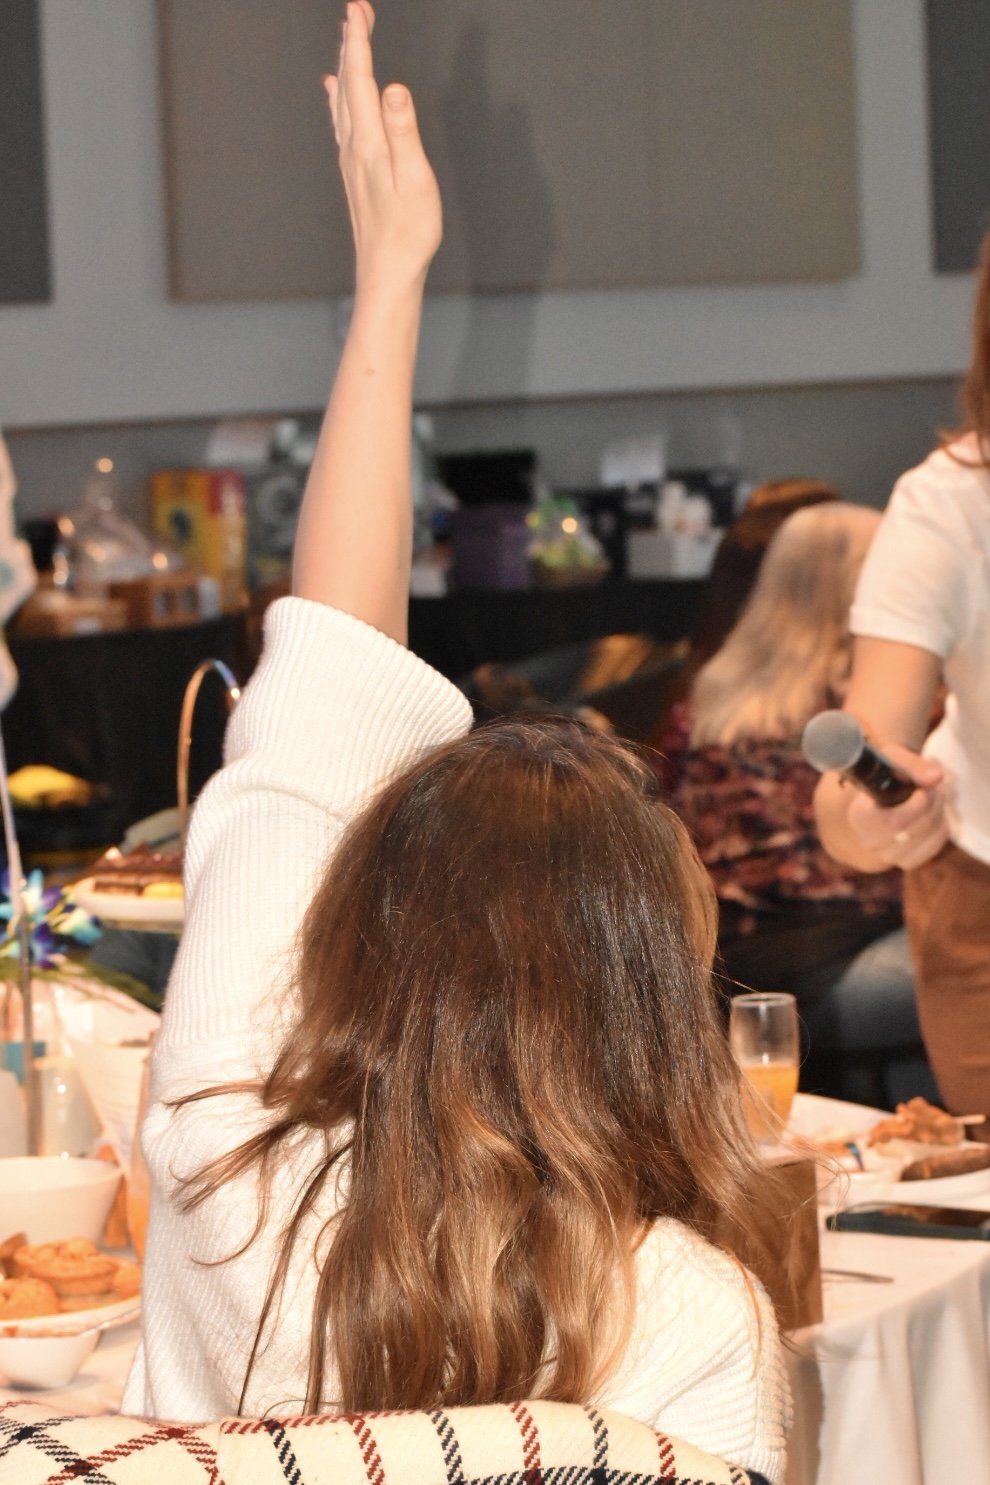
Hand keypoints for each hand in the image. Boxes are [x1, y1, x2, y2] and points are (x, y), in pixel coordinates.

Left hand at [325, 2, 441, 292]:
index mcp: (370, 145)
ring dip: (346, 65)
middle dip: (351, 44)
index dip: (359, 43)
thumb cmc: (408, 233)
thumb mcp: (416, 180)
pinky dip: (339, 96)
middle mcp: (353, 148)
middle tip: (357, 9)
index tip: (358, 10)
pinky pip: (342, 120)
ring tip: (349, 37)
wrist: (386, 272)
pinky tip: (335, 89)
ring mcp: (350, 161)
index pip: (361, 81)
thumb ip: (404, 132)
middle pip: (348, 84)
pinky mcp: (354, 172)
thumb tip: (394, 89)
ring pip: (343, 100)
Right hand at [844, 743, 948, 869]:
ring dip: (939, 814)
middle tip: (934, 788)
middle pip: (915, 829)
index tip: (923, 789)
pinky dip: (940, 828)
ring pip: (927, 837)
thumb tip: (936, 778)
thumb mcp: (888, 761)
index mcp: (859, 817)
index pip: (894, 822)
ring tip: (933, 798)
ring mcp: (887, 855)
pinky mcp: (905, 862)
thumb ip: (911, 765)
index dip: (917, 805)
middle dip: (933, 805)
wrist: (867, 805)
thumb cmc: (879, 779)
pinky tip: (933, 815)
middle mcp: (869, 841)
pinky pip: (934, 847)